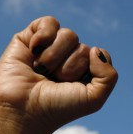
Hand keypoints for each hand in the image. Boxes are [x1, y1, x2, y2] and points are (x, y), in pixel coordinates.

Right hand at [0, 16, 117, 133]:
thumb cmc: (58, 108)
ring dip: (55, 57)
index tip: (74, 86)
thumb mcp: (94, 99)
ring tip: (41, 72)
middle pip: (83, 47)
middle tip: (55, 82)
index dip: (90, 70)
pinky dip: (44, 35)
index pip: (100, 55)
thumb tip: (95, 48)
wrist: (23, 111)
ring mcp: (49, 48)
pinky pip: (49, 22)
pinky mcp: (29, 39)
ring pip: (68, 35)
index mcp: (84, 72)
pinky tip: (34, 50)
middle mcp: (67, 58)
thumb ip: (109, 76)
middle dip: (70, 67)